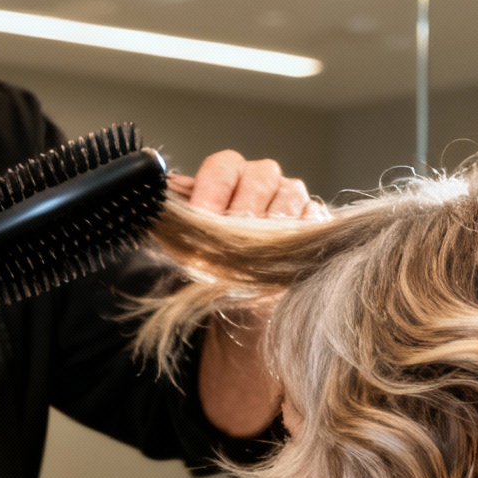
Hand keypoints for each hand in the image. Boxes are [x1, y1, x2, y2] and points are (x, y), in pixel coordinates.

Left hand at [171, 150, 300, 435]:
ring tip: (259, 248)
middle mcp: (264, 184)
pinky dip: (301, 235)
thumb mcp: (188, 251)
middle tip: (233, 232)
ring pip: (291, 195)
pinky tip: (285, 255)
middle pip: (261, 175)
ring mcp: (295, 203)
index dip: (213, 187)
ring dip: (273, 221)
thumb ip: (176, 228)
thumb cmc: (215, 273)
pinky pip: (315, 220)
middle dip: (244, 205)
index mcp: (229, 179)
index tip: (203, 215)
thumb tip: (158, 209)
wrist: (244, 312)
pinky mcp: (319, 227)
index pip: (224, 165)